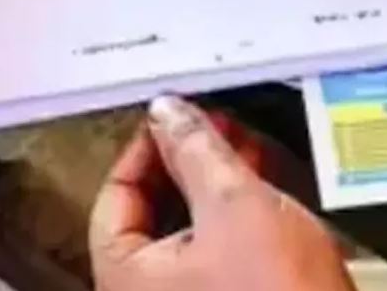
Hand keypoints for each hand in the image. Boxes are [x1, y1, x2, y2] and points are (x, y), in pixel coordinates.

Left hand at [90, 96, 354, 290]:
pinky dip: (240, 224)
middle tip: (215, 129)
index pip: (116, 193)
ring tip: (249, 155)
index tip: (174, 117)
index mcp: (125, 276)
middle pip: (153, 212)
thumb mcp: (235, 207)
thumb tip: (168, 113)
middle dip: (188, 165)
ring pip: (192, 234)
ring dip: (218, 189)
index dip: (146, 147)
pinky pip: (223, 259)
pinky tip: (271, 200)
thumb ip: (197, 152)